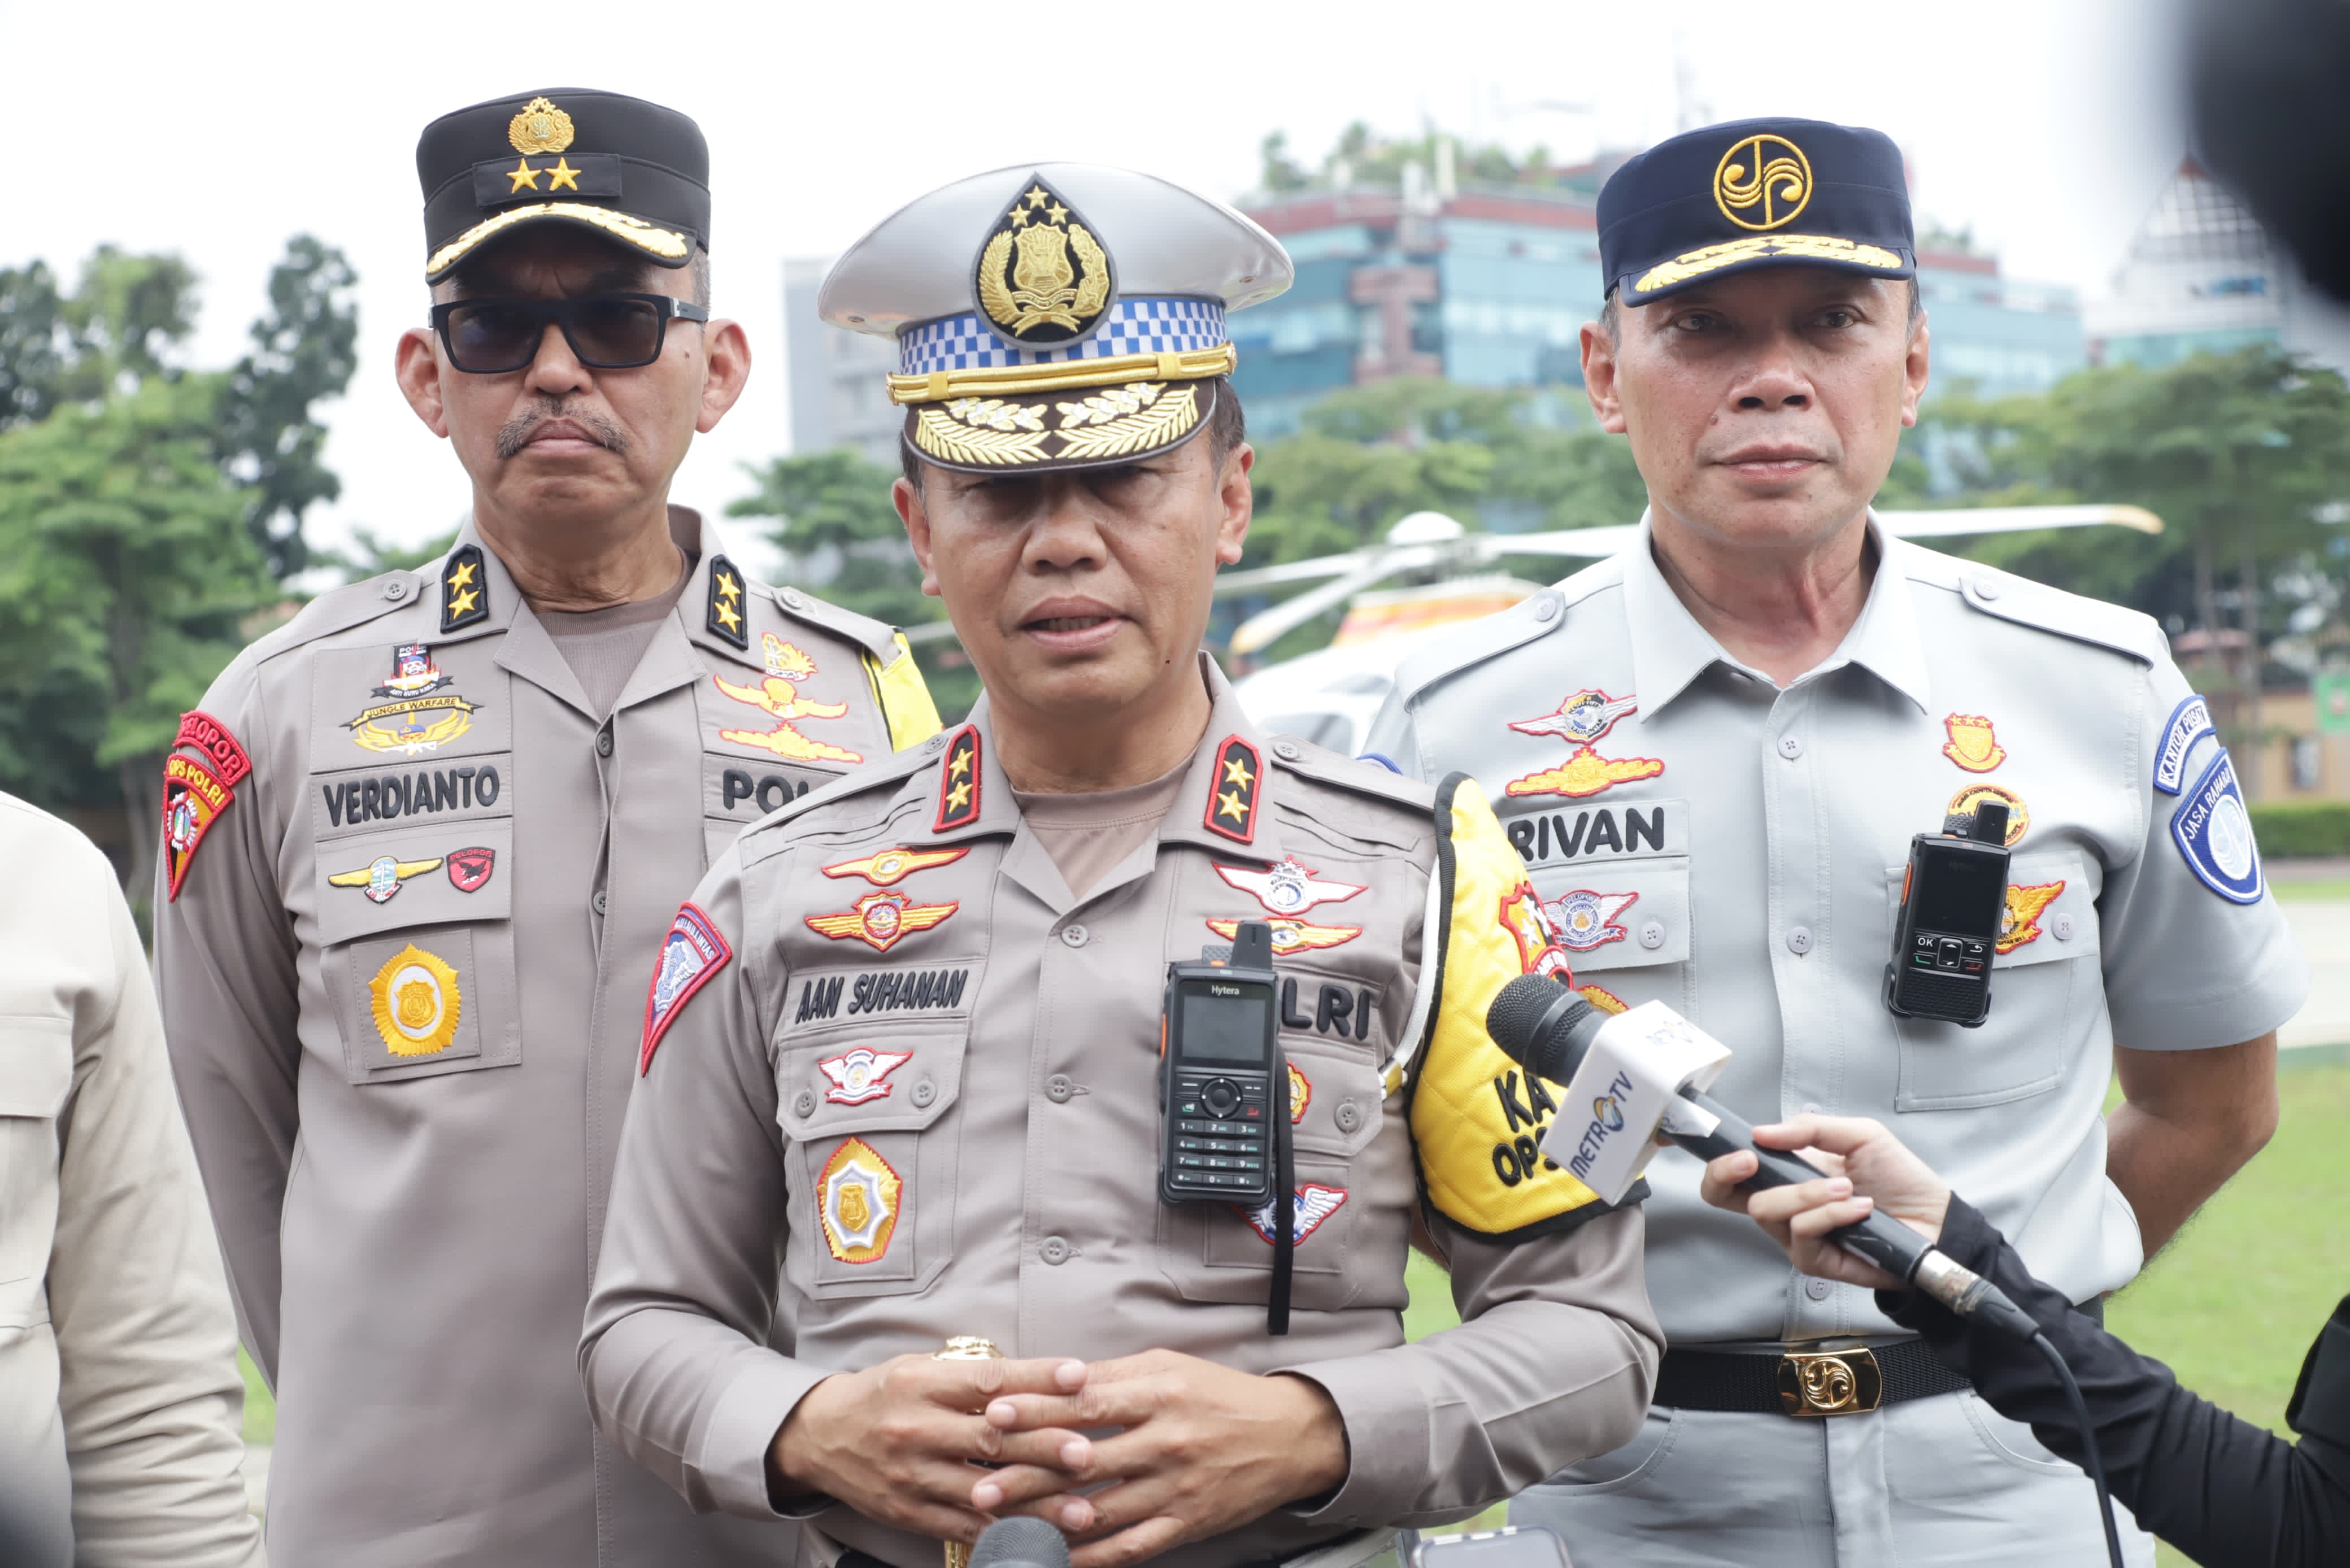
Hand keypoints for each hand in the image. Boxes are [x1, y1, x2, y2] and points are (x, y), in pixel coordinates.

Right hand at [770, 1353, 1092, 1546]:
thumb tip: (1039, 1378)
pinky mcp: (909, 1512)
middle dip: (1044, 1446)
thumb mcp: (920, 1369)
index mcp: (921, 1383)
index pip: (988, 1379)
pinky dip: (1004, 1533)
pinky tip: (1039, 1538)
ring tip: (1080, 1509)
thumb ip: (973, 1377)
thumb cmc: (883, 1395)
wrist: (820, 1436)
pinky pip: (963, 1527)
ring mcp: (912, 1475)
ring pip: (983, 1491)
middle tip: (1088, 1452)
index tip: (1079, 1376)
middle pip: (990, 1438)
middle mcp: (916, 1429)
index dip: (1036, 1378)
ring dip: (1036, 1503)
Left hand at [975, 1349, 1348, 1566]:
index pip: (1085, 1403)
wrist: (1289, 1436)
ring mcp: (1175, 1488)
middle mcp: (1164, 1442)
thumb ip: (1111, 1375)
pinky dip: (1092, 1558)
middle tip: (979, 1485)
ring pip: (1101, 1509)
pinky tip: (1056, 1561)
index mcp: (1157, 1394)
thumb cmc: (1219, 1394)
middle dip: (1027, 1475)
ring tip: (1002, 1527)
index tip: (993, 1415)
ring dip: (1048, 1521)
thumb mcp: (1169, 1367)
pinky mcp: (1186, 1523)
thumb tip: (1051, 1379)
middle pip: (1084, 1462)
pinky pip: (1131, 1546)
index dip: (1037, 1410)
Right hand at [1699, 1114, 1953, 1289]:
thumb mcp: (1858, 1136)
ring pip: (1768, 1212)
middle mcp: (1782, 1207)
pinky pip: (1803, 1234)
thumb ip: (1810, 1129)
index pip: (1731, 1175)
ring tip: (1846, 1187)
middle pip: (1724, 1197)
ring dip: (1805, 1193)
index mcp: (1784, 1176)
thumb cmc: (1897, 1177)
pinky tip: (1859, 1208)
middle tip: (1753, 1158)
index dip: (1717, 1164)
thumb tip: (1761, 1132)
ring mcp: (1795, 1237)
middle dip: (1730, 1174)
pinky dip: (1830, 1215)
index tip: (1737, 1149)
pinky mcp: (1814, 1262)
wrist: (1934, 1216)